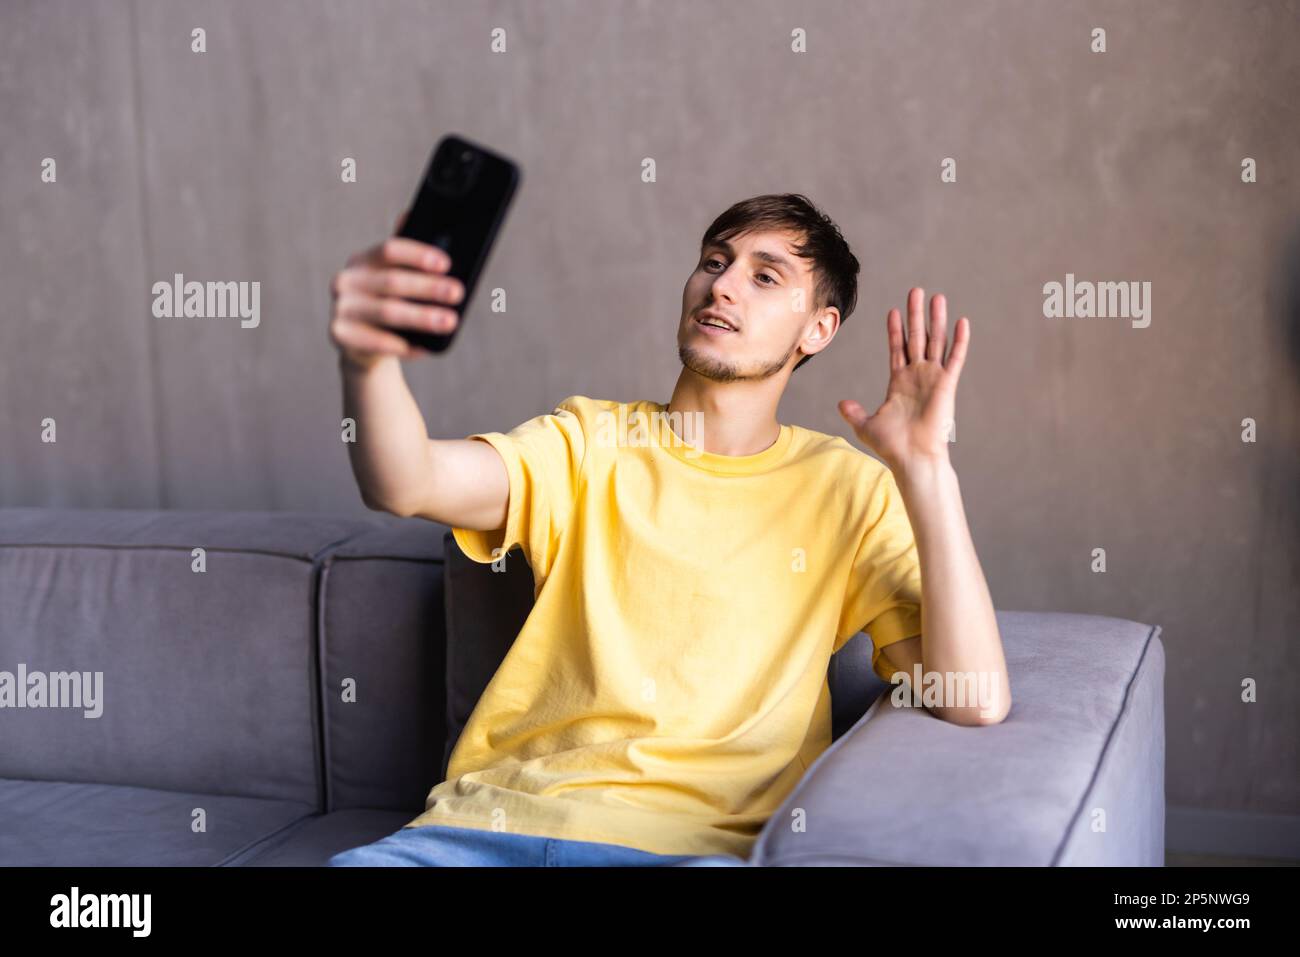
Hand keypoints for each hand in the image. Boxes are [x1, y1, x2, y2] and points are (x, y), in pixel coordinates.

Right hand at [328, 209, 464, 369]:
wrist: (364, 347)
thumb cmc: (389, 305)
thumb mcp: (397, 279)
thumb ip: (407, 255)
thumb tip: (411, 213)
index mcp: (363, 261)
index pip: (390, 250)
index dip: (418, 255)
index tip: (446, 264)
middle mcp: (345, 280)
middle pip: (392, 281)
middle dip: (428, 287)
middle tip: (457, 292)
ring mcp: (340, 308)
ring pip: (387, 311)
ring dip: (422, 317)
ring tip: (449, 322)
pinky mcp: (339, 335)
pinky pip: (377, 342)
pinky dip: (404, 345)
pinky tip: (425, 347)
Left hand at [838, 287, 968, 470]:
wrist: (912, 457)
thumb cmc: (892, 445)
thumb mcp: (866, 425)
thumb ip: (854, 412)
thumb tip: (842, 403)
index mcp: (899, 382)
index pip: (897, 348)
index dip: (896, 330)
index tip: (893, 311)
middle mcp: (917, 376)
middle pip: (916, 337)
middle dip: (915, 314)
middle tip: (915, 291)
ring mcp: (933, 378)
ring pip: (935, 341)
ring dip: (936, 319)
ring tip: (936, 297)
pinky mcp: (946, 385)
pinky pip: (955, 358)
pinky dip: (959, 340)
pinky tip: (961, 322)